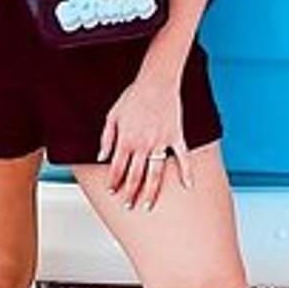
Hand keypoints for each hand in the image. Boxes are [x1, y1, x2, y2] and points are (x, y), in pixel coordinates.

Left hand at [98, 69, 191, 211]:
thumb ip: (106, 138)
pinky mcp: (176, 137)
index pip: (117, 169)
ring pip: (155, 174)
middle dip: (130, 194)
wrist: (156, 81)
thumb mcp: (112, 115)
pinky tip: (188, 186)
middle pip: (135, 176)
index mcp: (126, 140)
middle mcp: (142, 144)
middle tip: (128, 206)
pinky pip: (182, 158)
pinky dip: (186, 172)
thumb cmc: (134, 96)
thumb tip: (100, 156)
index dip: (113, 183)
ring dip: (150, 192)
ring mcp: (160, 142)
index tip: (112, 192)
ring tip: (147, 205)